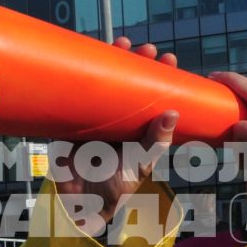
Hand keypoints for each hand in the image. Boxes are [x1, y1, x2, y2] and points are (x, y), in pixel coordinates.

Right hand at [52, 40, 178, 226]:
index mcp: (139, 127)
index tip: (169, 60)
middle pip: (129, 82)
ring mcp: (96, 116)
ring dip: (114, 60)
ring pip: (105, 81)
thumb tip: (172, 113)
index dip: (160, 76)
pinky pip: (78, 92)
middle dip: (138, 62)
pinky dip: (83, 73)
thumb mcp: (140, 164)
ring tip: (125, 44)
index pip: (152, 95)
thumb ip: (154, 142)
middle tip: (148, 49)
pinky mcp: (74, 119)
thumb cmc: (115, 187)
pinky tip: (91, 55)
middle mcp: (119, 117)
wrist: (80, 202)